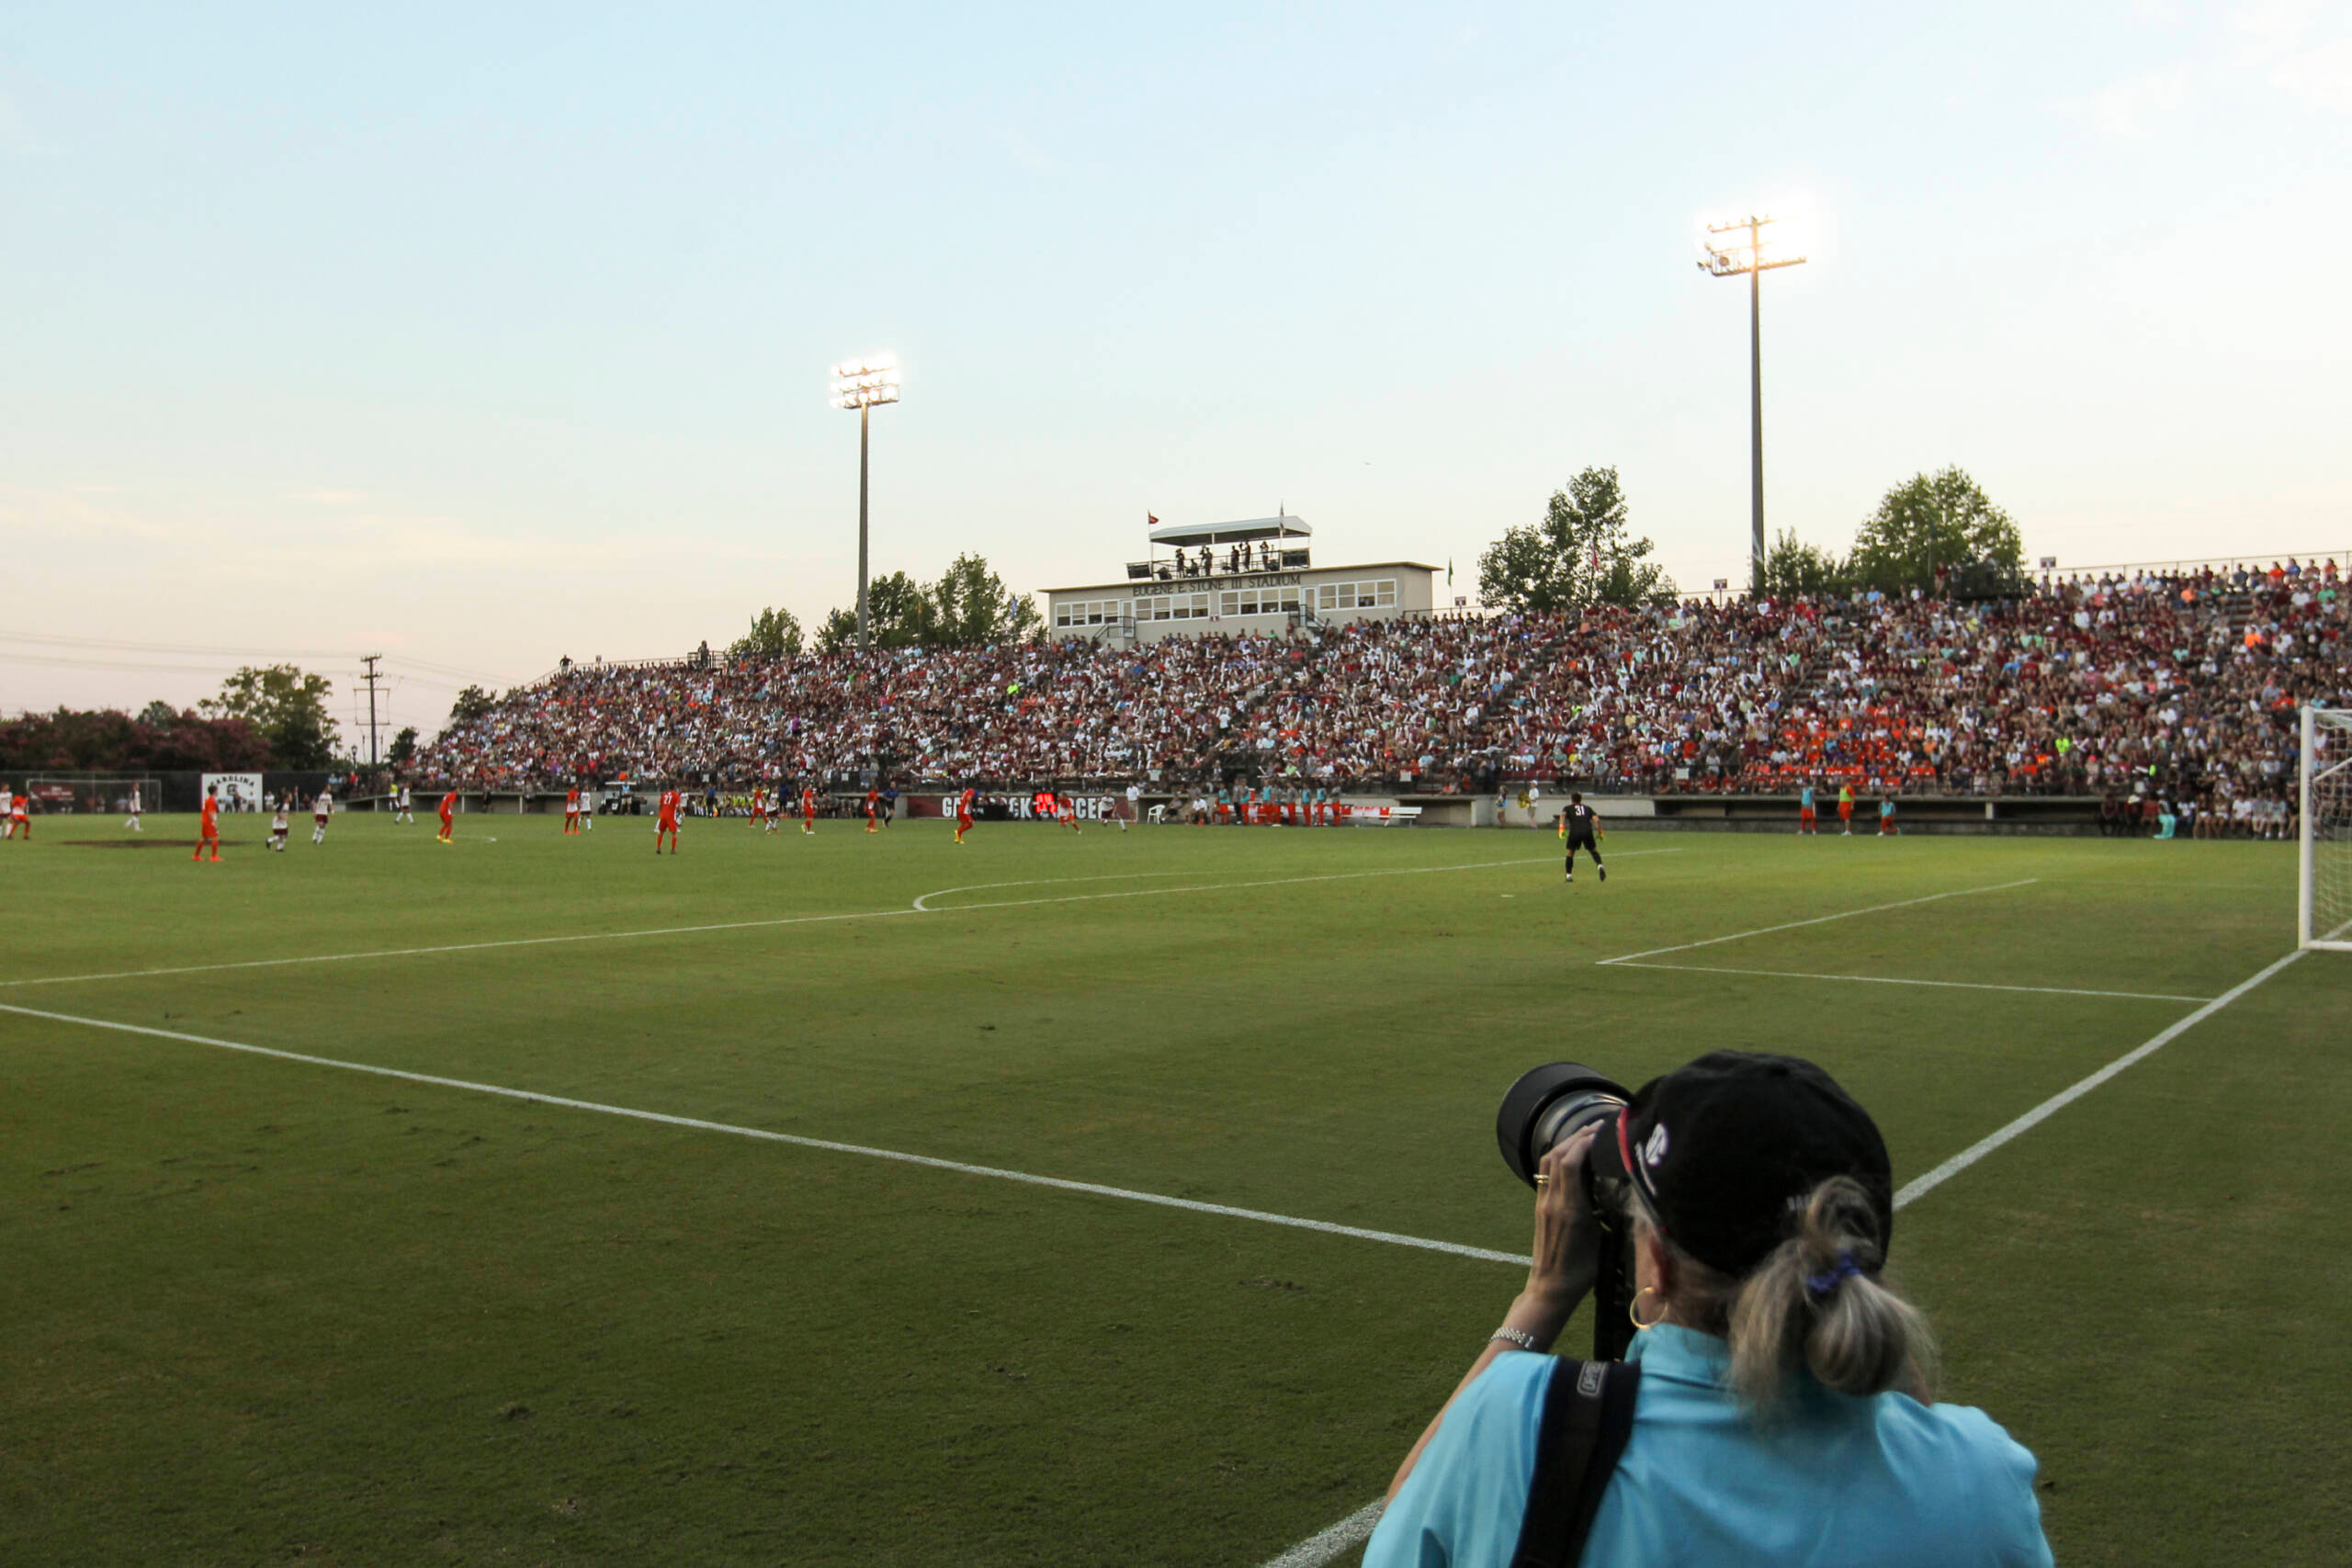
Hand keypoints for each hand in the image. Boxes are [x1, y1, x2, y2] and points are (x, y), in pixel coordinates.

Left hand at [1521, 1125, 1603, 1321]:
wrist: (1550, 1288)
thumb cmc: (1581, 1272)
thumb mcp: (1601, 1241)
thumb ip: (1608, 1213)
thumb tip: (1623, 1190)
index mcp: (1570, 1209)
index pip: (1571, 1164)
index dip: (1584, 1142)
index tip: (1602, 1131)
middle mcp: (1553, 1201)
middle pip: (1558, 1156)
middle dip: (1577, 1137)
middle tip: (1598, 1127)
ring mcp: (1543, 1203)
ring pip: (1548, 1162)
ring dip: (1566, 1144)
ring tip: (1586, 1135)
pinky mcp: (1540, 1207)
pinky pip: (1545, 1173)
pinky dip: (1558, 1157)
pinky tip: (1572, 1155)